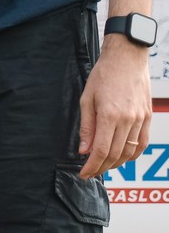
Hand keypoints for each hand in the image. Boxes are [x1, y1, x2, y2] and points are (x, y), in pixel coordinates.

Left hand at [79, 37, 152, 178]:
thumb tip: (84, 150)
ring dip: (116, 163)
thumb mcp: (86, 99)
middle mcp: (128, 120)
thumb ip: (86, 127)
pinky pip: (142, 143)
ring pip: (130, 152)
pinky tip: (122, 157)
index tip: (84, 174)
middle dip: (102, 168)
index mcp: (109, 115)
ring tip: (104, 166)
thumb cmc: (103, 75)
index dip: (92, 166)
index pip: (101, 151)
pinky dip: (132, 154)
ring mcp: (140, 119)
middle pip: (115, 155)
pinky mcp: (148, 117)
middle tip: (91, 172)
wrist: (127, 59)